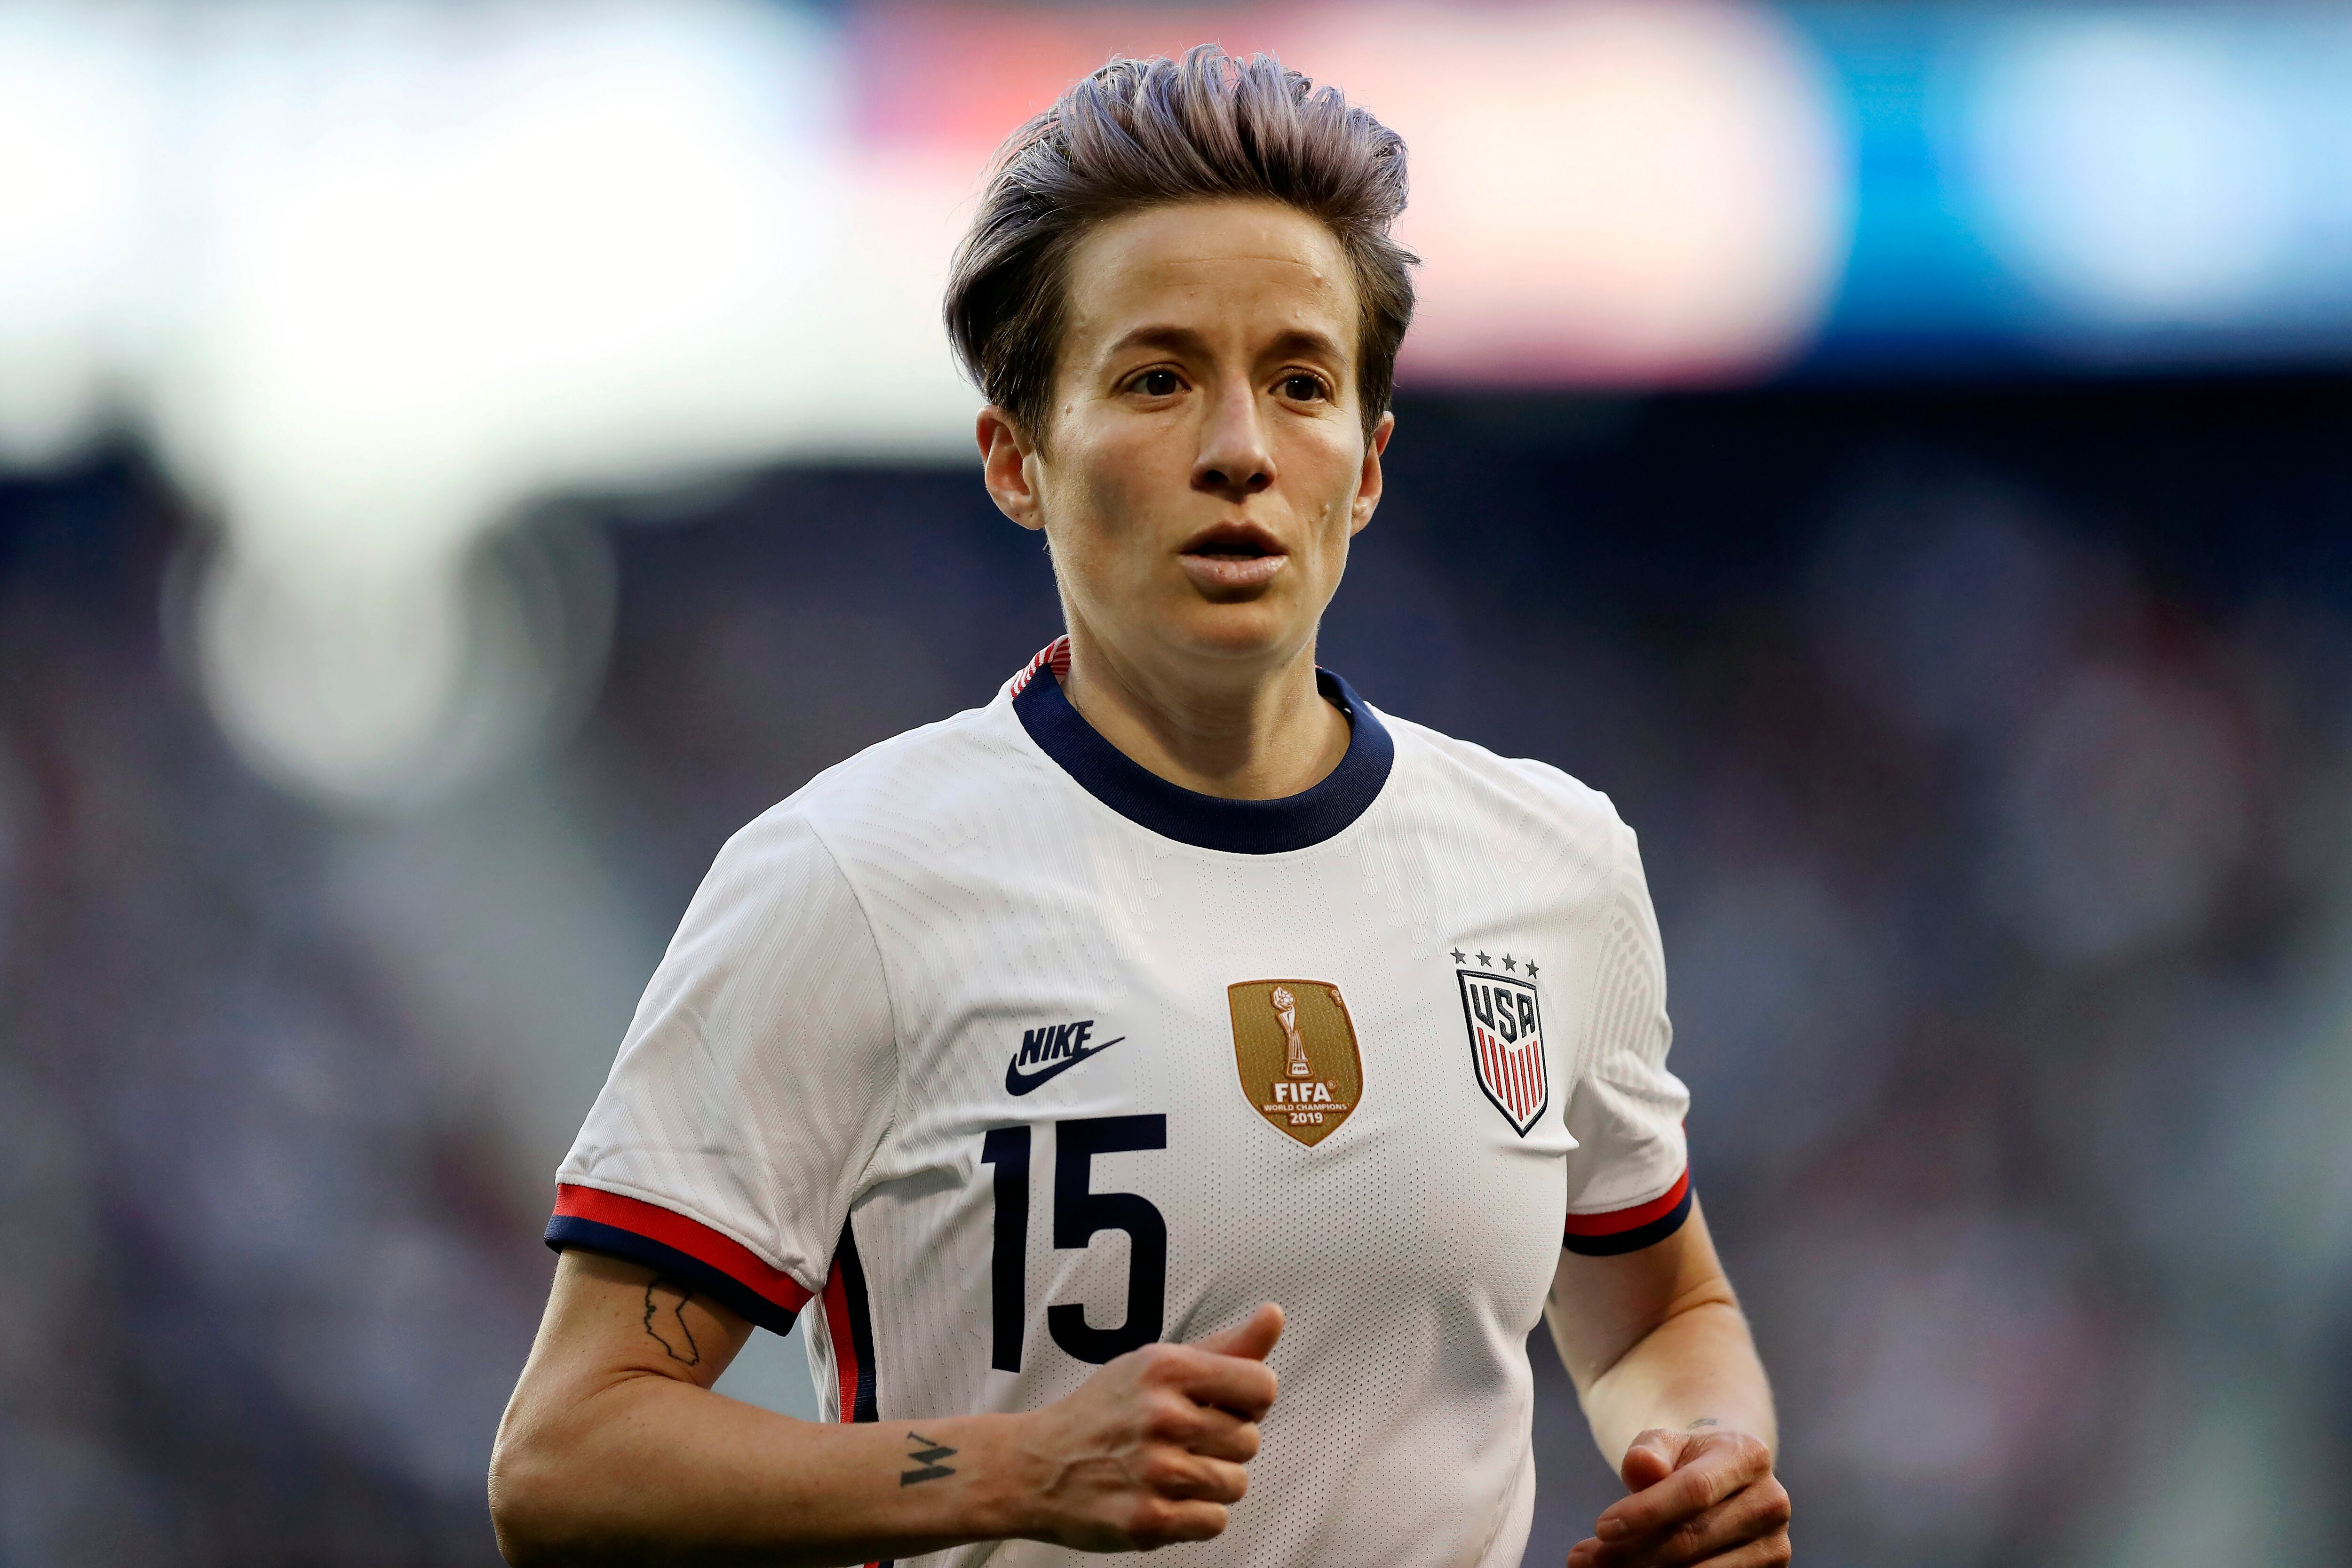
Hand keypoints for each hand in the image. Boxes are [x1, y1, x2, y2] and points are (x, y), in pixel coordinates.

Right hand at [1006, 1303, 1282, 1551]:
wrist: (1036, 1466)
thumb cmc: (1106, 1410)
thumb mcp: (1157, 1364)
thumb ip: (1225, 1347)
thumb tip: (1275, 1314)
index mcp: (1167, 1368)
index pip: (1262, 1386)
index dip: (1248, 1401)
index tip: (1219, 1406)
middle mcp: (1162, 1416)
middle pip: (1250, 1440)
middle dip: (1223, 1444)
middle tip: (1180, 1442)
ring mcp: (1155, 1471)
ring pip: (1236, 1484)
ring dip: (1211, 1482)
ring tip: (1170, 1471)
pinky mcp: (1149, 1521)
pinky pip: (1215, 1521)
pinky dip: (1196, 1515)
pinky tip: (1164, 1498)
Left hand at [1567, 1426, 1789, 1566]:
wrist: (1724, 1481)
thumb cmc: (1684, 1460)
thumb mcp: (1664, 1443)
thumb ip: (1650, 1451)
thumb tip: (1640, 1466)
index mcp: (1749, 1455)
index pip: (1694, 1490)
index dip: (1646, 1512)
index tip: (1600, 1527)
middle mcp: (1770, 1502)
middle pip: (1692, 1539)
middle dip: (1630, 1553)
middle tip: (1580, 1558)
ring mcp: (1774, 1545)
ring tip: (1595, 1567)